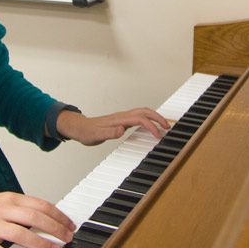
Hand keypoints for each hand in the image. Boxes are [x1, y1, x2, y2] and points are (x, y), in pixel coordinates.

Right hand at [0, 192, 75, 247]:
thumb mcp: (1, 202)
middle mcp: (2, 210)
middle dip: (55, 228)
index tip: (69, 224)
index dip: (58, 215)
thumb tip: (45, 215)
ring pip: (20, 232)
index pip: (40, 205)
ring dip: (39, 242)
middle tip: (67, 238)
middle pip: (34, 217)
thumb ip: (21, 208)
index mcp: (9, 199)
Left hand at [56, 107, 170, 145]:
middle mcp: (122, 116)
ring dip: (155, 117)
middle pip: (145, 111)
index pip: (140, 119)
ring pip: (143, 112)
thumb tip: (122, 130)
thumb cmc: (87, 132)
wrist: (80, 128)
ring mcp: (123, 117)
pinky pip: (139, 117)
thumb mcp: (96, 136)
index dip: (151, 126)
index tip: (158, 135)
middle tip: (167, 127)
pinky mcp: (122, 120)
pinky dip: (149, 119)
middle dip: (158, 118)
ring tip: (163, 126)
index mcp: (119, 119)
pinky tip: (150, 127)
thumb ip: (109, 133)